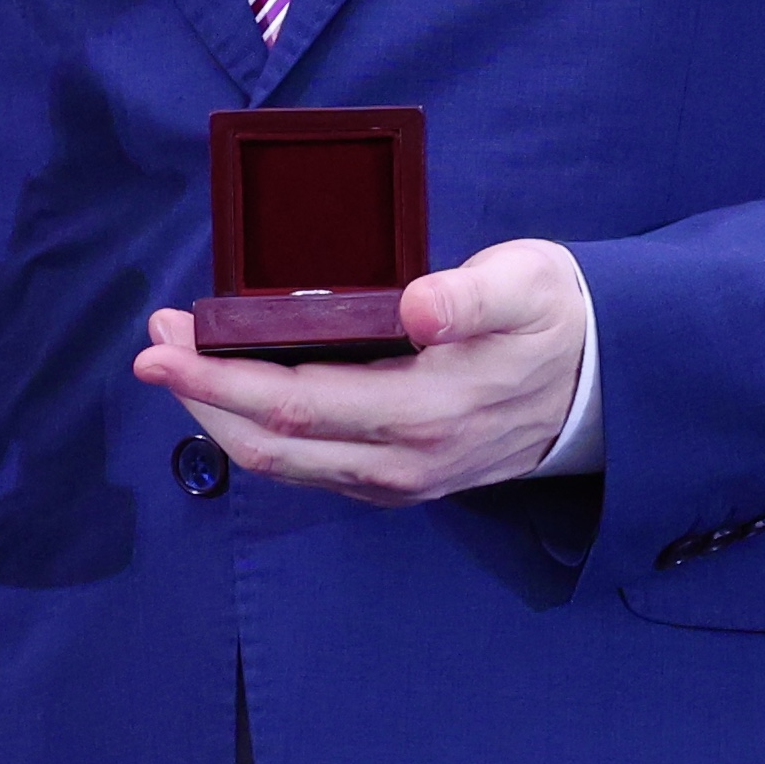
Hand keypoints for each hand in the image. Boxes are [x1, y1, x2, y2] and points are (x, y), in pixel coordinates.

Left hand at [133, 238, 587, 504]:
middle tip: (154, 340)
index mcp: (425, 411)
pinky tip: (233, 390)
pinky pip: (308, 465)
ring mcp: (399, 478)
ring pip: (282, 462)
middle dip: (198, 395)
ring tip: (178, 357)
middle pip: (269, 443)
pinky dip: (257, 429)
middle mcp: (402, 460)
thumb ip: (471, 295)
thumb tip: (417, 305)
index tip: (161, 343)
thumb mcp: (526, 285)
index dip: (215, 379)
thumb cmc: (557, 318)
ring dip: (219, 414)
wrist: (609, 385)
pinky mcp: (398, 478)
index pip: (293, 403)